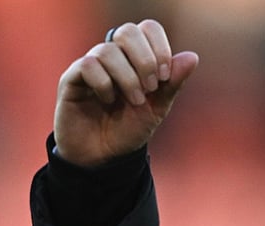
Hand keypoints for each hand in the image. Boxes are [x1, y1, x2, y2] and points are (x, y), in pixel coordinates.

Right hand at [53, 20, 198, 166]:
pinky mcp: (72, 79)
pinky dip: (104, 84)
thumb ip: (172, 82)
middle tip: (150, 87)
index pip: (147, 29)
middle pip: (127, 31)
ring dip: (127, 78)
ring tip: (134, 101)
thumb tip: (192, 57)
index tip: (164, 77)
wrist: (105, 156)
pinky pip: (88, 65)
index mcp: (134, 57)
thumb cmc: (129, 128)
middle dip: (145, 60)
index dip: (160, 48)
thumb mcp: (158, 107)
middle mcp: (112, 56)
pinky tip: (108, 100)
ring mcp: (91, 65)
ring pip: (108, 50)